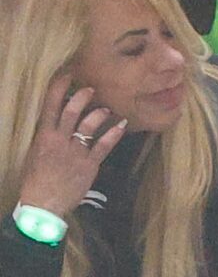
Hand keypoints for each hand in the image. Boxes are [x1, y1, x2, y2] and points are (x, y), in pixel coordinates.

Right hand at [18, 74, 124, 220]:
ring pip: (88, 125)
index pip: (50, 104)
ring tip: (106, 109)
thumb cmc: (37, 178)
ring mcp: (75, 151)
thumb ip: (47, 138)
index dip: (59, 88)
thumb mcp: (36, 153)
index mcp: (43, 134)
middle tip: (91, 89)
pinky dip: (114, 134)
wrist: (43, 201)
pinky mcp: (89, 164)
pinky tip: (121, 125)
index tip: (67, 75)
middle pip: (71, 110)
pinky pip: (103, 145)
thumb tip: (56, 126)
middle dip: (82, 96)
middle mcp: (59, 139)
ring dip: (99, 113)